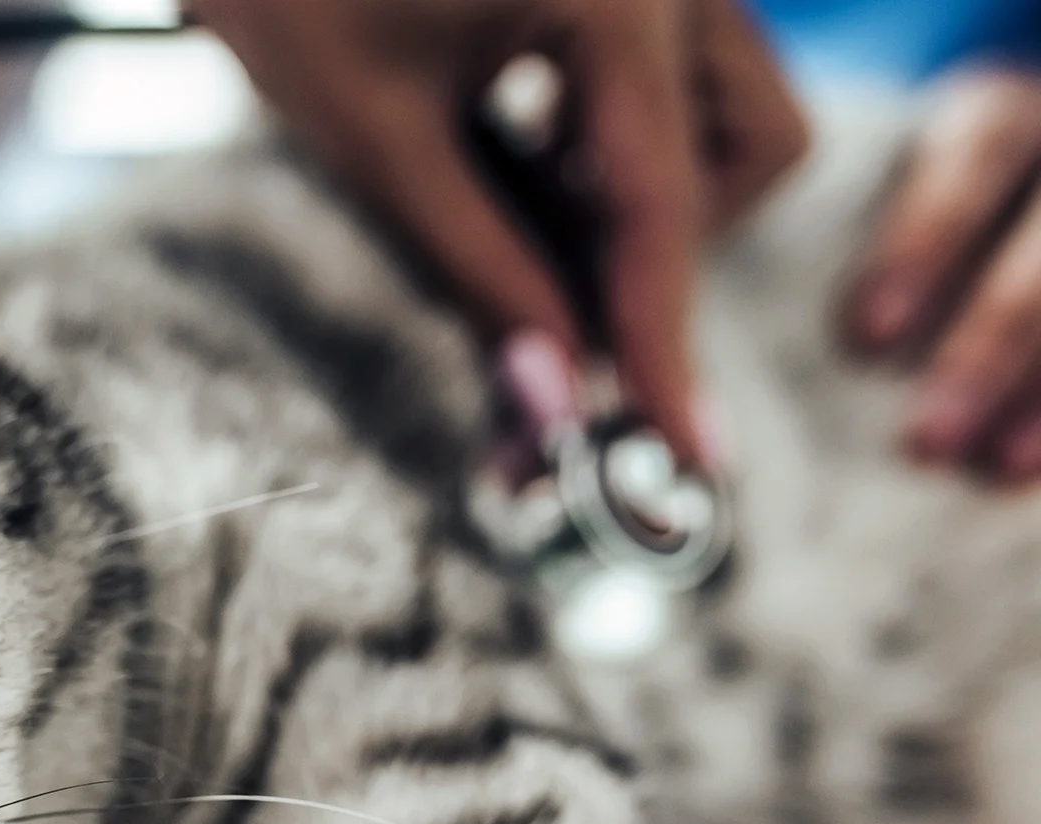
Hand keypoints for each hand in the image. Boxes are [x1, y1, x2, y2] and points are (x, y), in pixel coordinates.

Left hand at [199, 0, 807, 469]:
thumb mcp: (375, 140)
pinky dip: (620, 133)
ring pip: (731, 110)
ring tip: (519, 191)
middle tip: (553, 288)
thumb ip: (479, 270)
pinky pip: (681, 70)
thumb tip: (554, 402)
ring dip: (651, 186)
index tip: (682, 451)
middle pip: (750, 149)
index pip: (664, 205)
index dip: (662, 341)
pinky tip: (520, 135)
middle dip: (667, 239)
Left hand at [846, 67, 1040, 481]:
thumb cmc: (905, 201)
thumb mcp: (881, 185)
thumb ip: (834, 232)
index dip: (923, 244)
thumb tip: (730, 335)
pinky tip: (1027, 468)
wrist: (1009, 190)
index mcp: (996, 118)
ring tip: (996, 467)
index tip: (865, 336)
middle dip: (988, 347)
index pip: (974, 159)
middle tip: (924, 439)